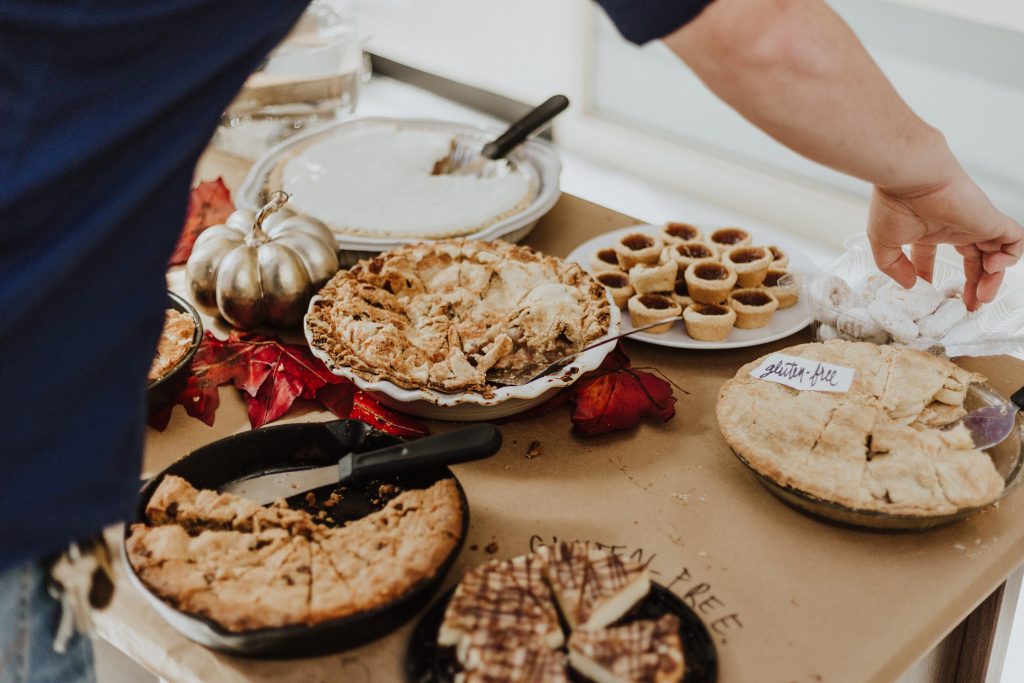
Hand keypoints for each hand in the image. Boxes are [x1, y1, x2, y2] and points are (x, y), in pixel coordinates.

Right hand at [868, 170, 1023, 310]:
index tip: (927, 292)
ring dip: (993, 279)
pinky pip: (1014, 241)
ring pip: (996, 255)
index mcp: (928, 230)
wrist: (912, 177)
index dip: (932, 276)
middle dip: (974, 285)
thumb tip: (909, 284)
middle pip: (974, 260)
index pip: (934, 256)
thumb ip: (893, 265)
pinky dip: (1010, 258)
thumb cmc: (894, 201)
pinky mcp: (991, 220)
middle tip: (970, 306)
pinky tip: (991, 267)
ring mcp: (975, 224)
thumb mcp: (882, 242)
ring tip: (982, 297)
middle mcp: (954, 227)